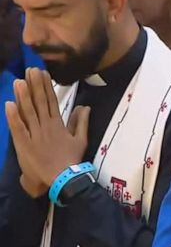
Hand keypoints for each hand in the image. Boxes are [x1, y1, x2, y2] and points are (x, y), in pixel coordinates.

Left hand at [5, 68, 90, 196]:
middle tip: (31, 69)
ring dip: (23, 95)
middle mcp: (46, 125)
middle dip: (35, 85)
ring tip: (19, 80)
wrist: (64, 177)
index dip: (46, 86)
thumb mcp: (81, 139)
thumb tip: (85, 106)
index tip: (43, 73)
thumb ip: (82, 121)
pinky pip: (18, 128)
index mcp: (58, 123)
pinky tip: (9, 104)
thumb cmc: (72, 158)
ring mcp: (35, 134)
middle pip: (39, 102)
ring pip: (28, 111)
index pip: (51, 101)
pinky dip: (13, 116)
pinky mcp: (25, 144)